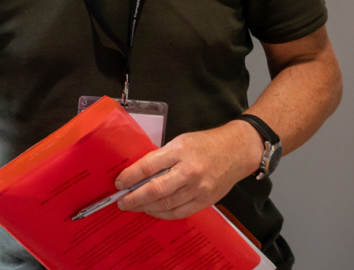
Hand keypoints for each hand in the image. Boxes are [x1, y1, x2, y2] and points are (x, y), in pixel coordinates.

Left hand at [114, 121, 262, 219]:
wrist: (236, 152)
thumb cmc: (204, 144)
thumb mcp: (179, 142)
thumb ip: (160, 157)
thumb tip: (137, 173)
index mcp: (180, 151)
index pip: (148, 166)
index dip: (130, 177)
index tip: (118, 183)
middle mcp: (189, 171)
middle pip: (156, 189)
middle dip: (134, 198)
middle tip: (121, 201)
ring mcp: (199, 188)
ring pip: (167, 204)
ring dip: (146, 207)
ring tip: (134, 207)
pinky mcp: (206, 200)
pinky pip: (180, 212)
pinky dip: (163, 214)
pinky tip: (153, 210)